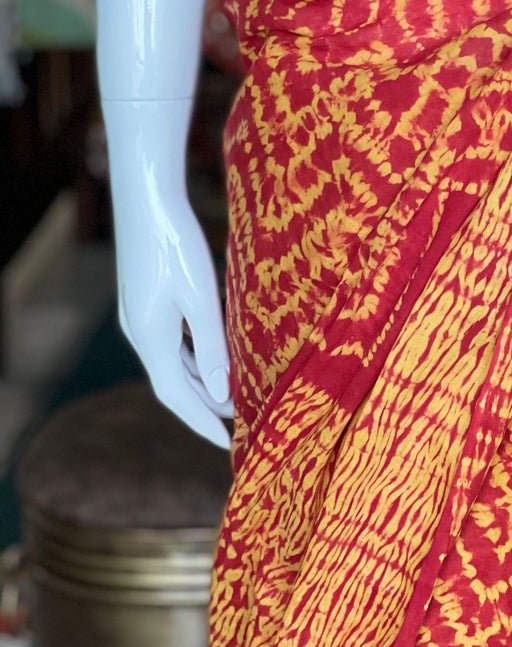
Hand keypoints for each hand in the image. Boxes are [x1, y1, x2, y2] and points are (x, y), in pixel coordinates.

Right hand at [108, 105, 232, 449]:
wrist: (146, 202)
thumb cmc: (177, 246)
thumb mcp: (201, 298)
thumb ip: (212, 345)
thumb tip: (222, 390)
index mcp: (152, 340)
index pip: (178, 397)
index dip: (202, 422)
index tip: (227, 444)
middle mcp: (140, 334)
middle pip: (172, 384)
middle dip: (203, 407)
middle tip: (237, 425)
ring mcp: (139, 318)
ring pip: (170, 363)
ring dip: (198, 382)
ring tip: (230, 397)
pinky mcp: (144, 301)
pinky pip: (169, 342)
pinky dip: (191, 357)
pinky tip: (212, 356)